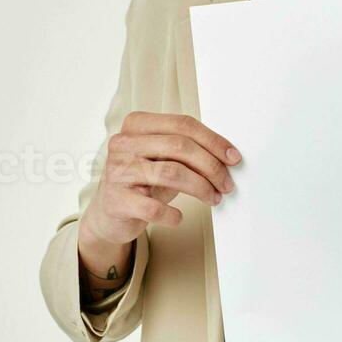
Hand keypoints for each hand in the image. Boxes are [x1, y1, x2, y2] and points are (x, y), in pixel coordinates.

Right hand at [76, 112, 242, 295]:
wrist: (109, 212)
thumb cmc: (143, 181)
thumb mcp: (163, 159)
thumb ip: (187, 151)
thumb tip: (227, 156)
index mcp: (137, 124)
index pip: (183, 124)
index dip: (213, 140)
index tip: (233, 157)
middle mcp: (123, 143)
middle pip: (180, 146)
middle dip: (211, 166)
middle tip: (226, 183)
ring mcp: (117, 171)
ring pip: (171, 173)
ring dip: (201, 188)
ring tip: (214, 198)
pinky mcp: (116, 200)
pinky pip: (153, 207)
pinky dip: (172, 214)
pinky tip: (178, 217)